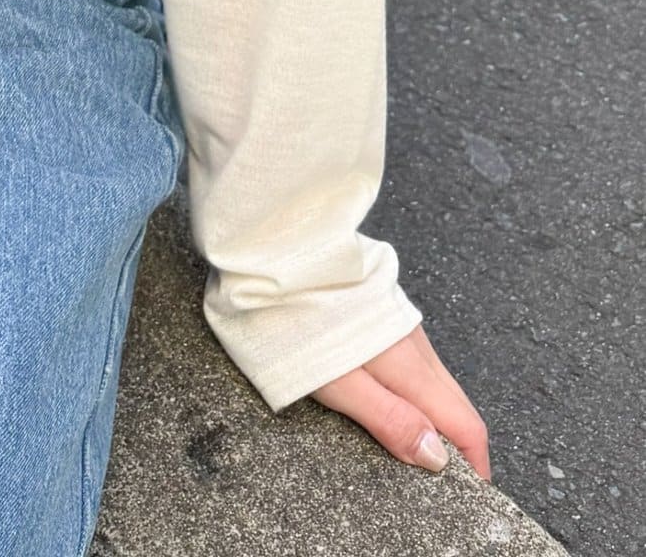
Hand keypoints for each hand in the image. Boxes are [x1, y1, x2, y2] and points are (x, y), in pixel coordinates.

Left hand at [311, 322, 489, 480]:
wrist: (284, 265)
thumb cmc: (301, 324)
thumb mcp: (340, 384)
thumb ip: (391, 419)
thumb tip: (438, 457)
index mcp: (412, 367)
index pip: (466, 425)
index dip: (474, 464)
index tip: (471, 493)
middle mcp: (417, 346)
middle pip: (456, 406)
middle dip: (458, 445)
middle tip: (443, 480)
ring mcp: (404, 329)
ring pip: (437, 385)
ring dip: (437, 418)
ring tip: (416, 449)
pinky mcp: (388, 320)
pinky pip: (417, 365)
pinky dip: (418, 393)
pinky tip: (396, 403)